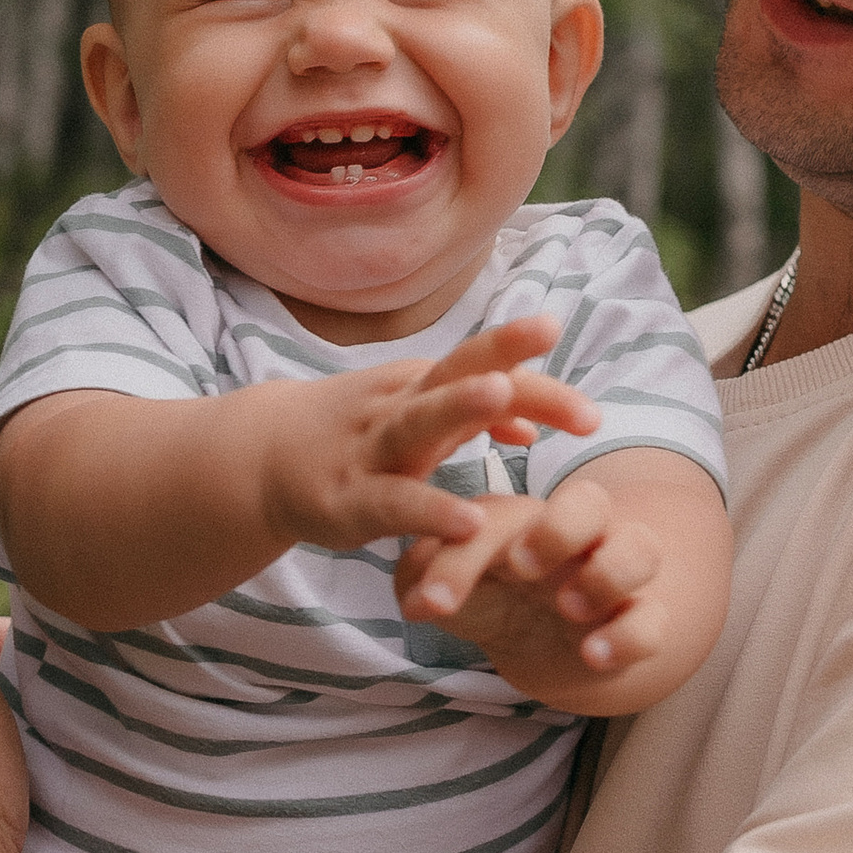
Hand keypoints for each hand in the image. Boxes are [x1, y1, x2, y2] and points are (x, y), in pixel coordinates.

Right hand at [256, 316, 600, 556]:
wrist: (261, 459)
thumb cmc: (358, 438)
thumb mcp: (417, 420)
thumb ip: (477, 421)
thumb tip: (533, 424)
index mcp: (422, 385)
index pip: (485, 366)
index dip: (536, 377)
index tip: (592, 409)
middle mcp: (399, 405)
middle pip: (454, 369)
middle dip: (503, 350)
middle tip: (549, 329)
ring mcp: (370, 448)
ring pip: (416, 419)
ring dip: (458, 403)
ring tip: (502, 396)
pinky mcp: (346, 499)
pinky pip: (393, 502)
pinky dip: (429, 511)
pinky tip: (469, 523)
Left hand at [397, 467, 671, 698]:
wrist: (538, 640)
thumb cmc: (490, 593)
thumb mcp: (449, 586)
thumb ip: (426, 580)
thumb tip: (417, 599)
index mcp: (521, 518)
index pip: (497, 519)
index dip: (465, 554)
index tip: (435, 600)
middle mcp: (576, 535)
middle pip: (591, 499)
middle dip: (559, 527)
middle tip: (522, 566)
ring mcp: (612, 575)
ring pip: (642, 548)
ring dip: (608, 574)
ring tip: (569, 609)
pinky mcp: (637, 620)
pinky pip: (653, 619)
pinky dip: (628, 636)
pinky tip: (593, 655)